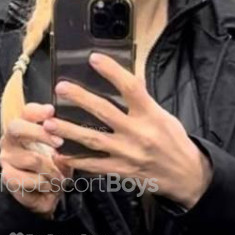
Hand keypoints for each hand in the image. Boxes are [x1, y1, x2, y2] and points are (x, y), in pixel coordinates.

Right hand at [0, 102, 73, 217]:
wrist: (48, 193)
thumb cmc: (54, 166)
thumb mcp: (63, 150)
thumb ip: (61, 138)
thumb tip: (65, 133)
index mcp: (24, 127)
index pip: (26, 112)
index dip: (37, 110)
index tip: (51, 111)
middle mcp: (10, 139)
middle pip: (17, 127)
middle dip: (39, 133)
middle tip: (59, 142)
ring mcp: (6, 158)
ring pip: (31, 158)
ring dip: (51, 170)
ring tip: (59, 178)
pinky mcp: (7, 176)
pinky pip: (27, 179)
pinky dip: (43, 184)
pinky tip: (48, 186)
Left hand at [44, 54, 212, 208]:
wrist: (186, 175)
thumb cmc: (174, 142)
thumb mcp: (164, 116)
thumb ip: (144, 100)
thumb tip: (128, 76)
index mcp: (151, 115)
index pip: (131, 87)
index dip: (112, 72)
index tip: (94, 58)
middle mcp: (138, 133)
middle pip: (105, 112)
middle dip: (81, 99)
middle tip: (61, 87)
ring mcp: (128, 153)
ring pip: (93, 140)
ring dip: (68, 130)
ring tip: (48, 122)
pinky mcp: (121, 170)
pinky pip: (94, 165)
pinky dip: (75, 160)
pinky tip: (59, 154)